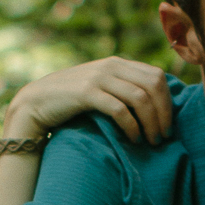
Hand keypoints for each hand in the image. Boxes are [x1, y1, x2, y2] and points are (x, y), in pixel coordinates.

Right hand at [7, 58, 173, 147]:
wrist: (37, 102)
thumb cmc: (72, 102)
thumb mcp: (101, 88)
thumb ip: (123, 88)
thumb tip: (154, 105)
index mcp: (118, 63)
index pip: (157, 76)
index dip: (168, 101)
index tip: (168, 124)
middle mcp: (111, 66)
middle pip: (153, 86)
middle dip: (163, 113)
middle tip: (163, 136)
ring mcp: (98, 78)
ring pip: (140, 98)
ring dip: (151, 123)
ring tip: (151, 141)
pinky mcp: (87, 93)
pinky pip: (120, 110)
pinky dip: (131, 127)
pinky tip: (133, 139)